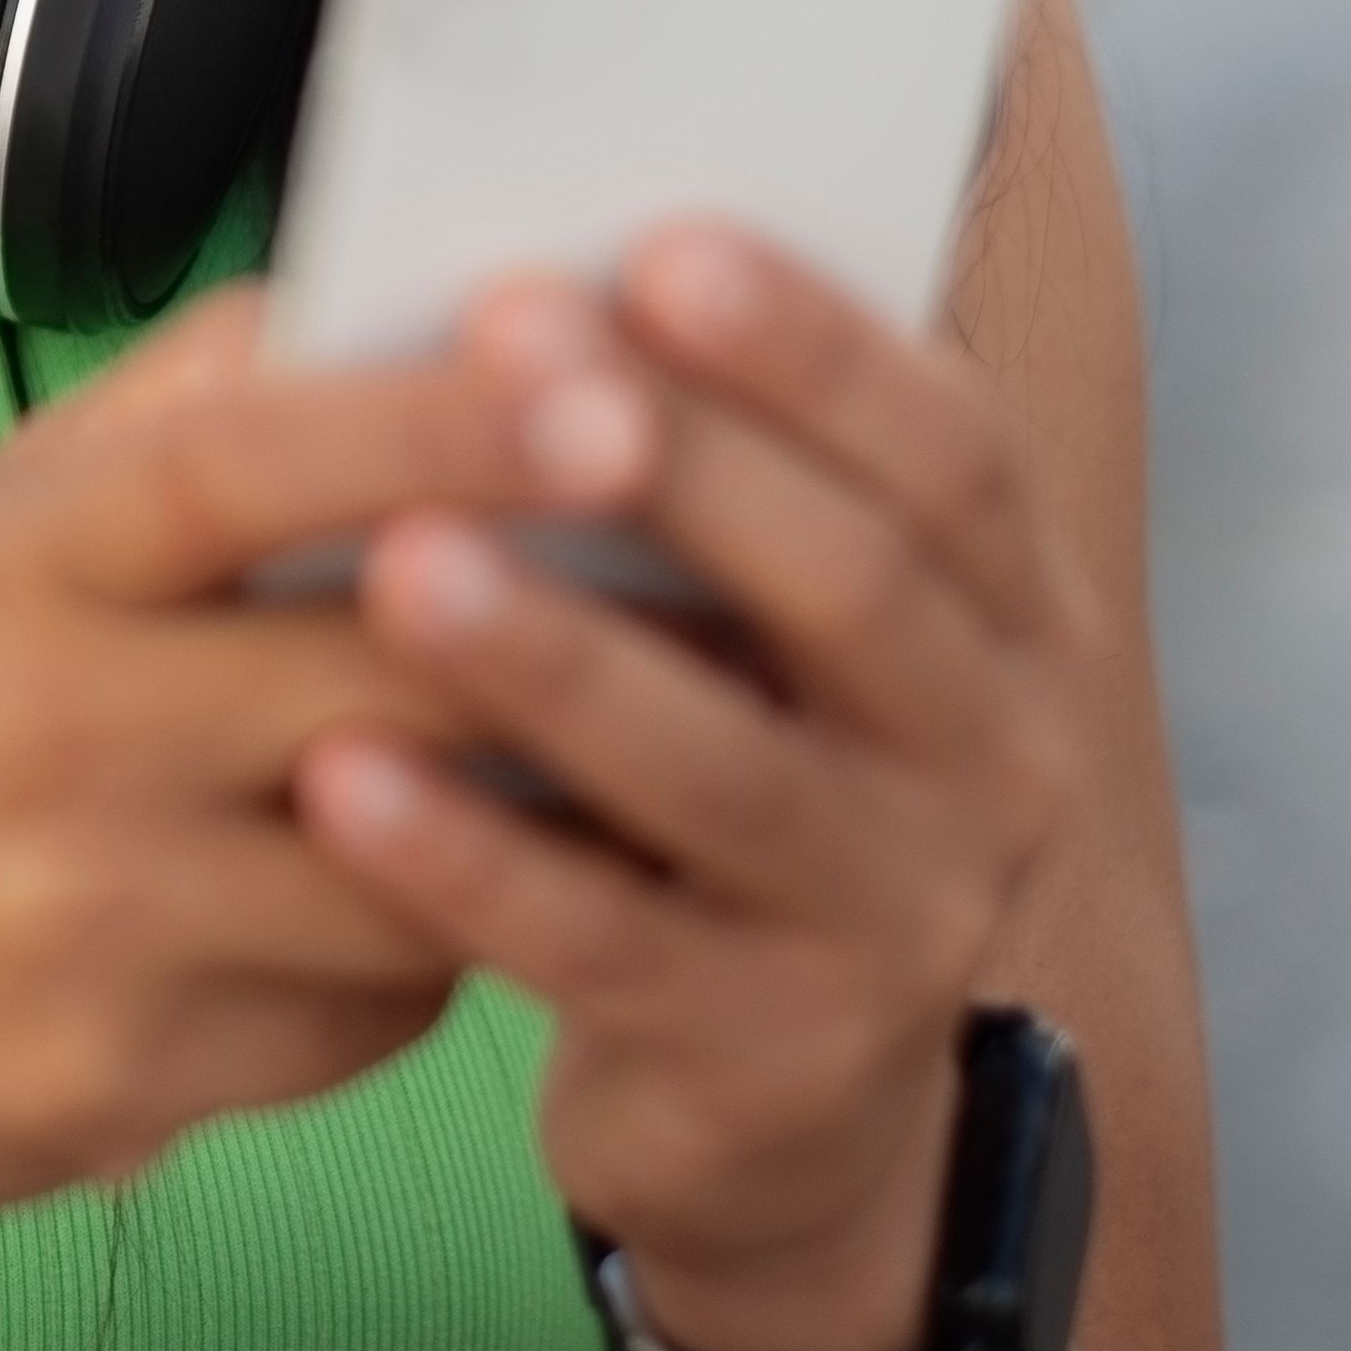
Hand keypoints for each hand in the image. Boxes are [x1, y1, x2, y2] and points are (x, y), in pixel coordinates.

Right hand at [0, 291, 560, 1221]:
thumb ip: (197, 405)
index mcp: (29, 555)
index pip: (249, 463)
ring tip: (632, 765)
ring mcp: (82, 918)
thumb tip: (410, 284)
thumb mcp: (16, 527)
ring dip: (536, 826)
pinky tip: (432, 912)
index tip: (615, 392)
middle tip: (755, 610)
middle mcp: (46, 726)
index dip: (438, 425)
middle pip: (383, 680)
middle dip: (582, 647)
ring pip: (414, 869)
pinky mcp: (124, 1081)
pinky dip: (429, 960)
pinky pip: (366, 1016)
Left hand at [289, 231, 1093, 1350]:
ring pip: (724, 772)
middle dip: (679, 465)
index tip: (656, 246)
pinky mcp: (773, 1061)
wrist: (778, 1104)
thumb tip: (539, 273)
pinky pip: (605, 945)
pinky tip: (338, 777)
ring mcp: (900, 926)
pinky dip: (467, 859)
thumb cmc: (734, 774)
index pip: (952, 454)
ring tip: (397, 559)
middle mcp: (1000, 767)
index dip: (816, 350)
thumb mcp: (771, 631)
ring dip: (556, 658)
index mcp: (1013, 620)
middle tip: (505, 353)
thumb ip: (713, 478)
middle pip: (852, 593)